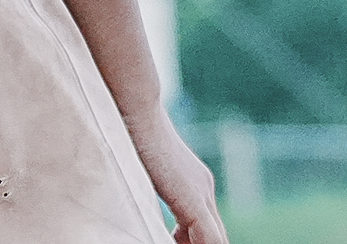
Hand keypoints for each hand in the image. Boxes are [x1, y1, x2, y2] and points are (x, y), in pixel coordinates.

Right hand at [129, 109, 225, 242]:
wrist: (136, 115)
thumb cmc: (130, 139)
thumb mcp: (149, 177)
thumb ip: (158, 195)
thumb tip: (146, 216)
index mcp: (196, 184)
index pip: (208, 225)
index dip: (197, 242)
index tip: (177, 242)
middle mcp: (205, 188)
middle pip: (216, 234)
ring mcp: (202, 192)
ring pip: (216, 238)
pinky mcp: (193, 199)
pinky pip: (209, 237)